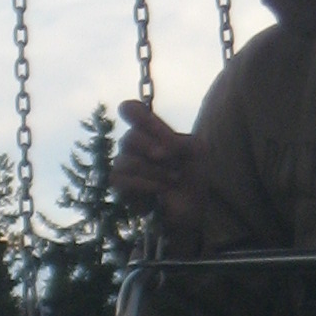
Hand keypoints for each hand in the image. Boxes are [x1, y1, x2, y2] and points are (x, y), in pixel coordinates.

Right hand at [109, 100, 206, 251]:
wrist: (193, 206)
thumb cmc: (194, 174)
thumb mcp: (196, 151)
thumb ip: (178, 141)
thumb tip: (158, 150)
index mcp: (150, 130)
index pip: (130, 110)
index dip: (137, 115)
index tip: (153, 126)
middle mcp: (134, 145)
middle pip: (130, 138)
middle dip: (153, 149)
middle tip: (172, 160)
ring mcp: (124, 164)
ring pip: (125, 161)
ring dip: (154, 171)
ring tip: (172, 179)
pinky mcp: (120, 186)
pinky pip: (119, 180)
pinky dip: (143, 185)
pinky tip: (159, 190)